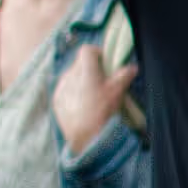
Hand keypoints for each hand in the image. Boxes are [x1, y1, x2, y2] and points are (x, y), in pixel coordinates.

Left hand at [53, 40, 138, 155]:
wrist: (84, 137)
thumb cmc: (102, 111)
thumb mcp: (117, 92)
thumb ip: (124, 76)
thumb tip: (131, 67)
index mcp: (85, 69)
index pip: (87, 50)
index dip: (98, 53)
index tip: (106, 64)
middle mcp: (70, 74)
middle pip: (80, 64)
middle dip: (91, 69)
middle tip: (103, 83)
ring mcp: (61, 87)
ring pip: (72, 77)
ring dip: (82, 81)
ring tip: (93, 96)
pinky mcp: (56, 100)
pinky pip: (65, 90)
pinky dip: (73, 93)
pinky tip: (83, 106)